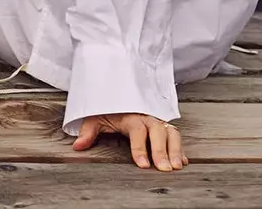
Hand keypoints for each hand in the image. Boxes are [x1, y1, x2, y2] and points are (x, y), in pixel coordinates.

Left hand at [72, 112, 186, 170]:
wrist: (119, 93)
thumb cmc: (110, 109)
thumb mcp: (96, 117)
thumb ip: (89, 132)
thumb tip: (78, 146)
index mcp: (131, 115)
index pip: (137, 131)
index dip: (140, 148)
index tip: (143, 165)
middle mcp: (147, 117)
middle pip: (158, 132)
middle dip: (162, 151)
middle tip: (164, 168)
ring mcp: (158, 121)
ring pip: (171, 133)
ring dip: (175, 149)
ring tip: (176, 166)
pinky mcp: (165, 126)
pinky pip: (176, 135)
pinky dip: (181, 148)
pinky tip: (183, 161)